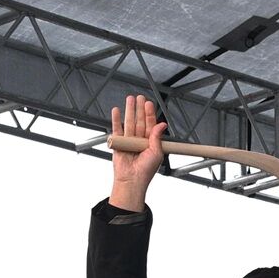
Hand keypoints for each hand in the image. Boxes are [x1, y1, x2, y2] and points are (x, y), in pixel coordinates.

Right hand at [109, 94, 167, 211]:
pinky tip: (117, 111)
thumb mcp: (156, 152)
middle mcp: (140, 140)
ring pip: (129, 122)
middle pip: (140, 121)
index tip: (149, 103)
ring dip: (129, 111)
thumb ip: (157, 137)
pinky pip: (117, 129)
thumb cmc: (145, 171)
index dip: (150, 113)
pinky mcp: (119, 144)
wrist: (132, 180)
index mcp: (150, 142)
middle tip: (139, 97)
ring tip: (129, 99)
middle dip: (139, 109)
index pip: (151, 124)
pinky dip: (116, 120)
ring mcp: (129, 141)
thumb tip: (162, 124)